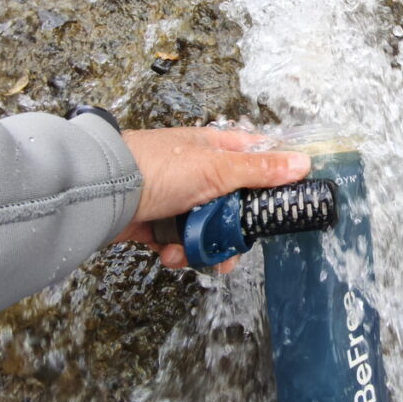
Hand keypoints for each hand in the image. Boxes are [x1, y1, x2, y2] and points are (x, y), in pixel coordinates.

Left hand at [113, 127, 310, 270]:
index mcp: (215, 148)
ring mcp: (178, 198)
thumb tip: (301, 163)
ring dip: (202, 246)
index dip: (273, 179)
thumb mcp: (216, 168)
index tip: (284, 202)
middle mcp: (198, 171)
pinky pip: (181, 242)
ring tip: (190, 252)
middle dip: (233, 230)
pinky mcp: (158, 222)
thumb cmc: (154, 168)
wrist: (100, 194)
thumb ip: (260, 171)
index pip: (256, 158)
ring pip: (208, 228)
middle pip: (234, 205)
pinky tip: (167, 252)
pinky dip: (176, 251)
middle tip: (234, 242)